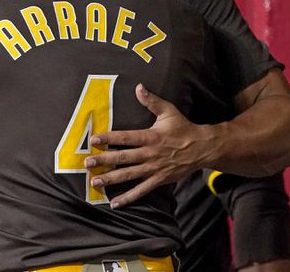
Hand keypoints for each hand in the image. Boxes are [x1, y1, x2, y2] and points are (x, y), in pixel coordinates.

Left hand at [85, 84, 213, 208]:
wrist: (202, 148)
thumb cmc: (183, 128)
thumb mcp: (169, 111)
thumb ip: (151, 101)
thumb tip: (138, 87)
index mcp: (151, 137)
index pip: (126, 137)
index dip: (109, 138)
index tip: (93, 139)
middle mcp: (150, 154)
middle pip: (124, 158)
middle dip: (104, 161)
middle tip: (87, 163)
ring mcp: (154, 169)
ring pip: (129, 175)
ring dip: (111, 179)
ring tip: (94, 182)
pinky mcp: (159, 180)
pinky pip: (141, 191)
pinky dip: (128, 197)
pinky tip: (114, 203)